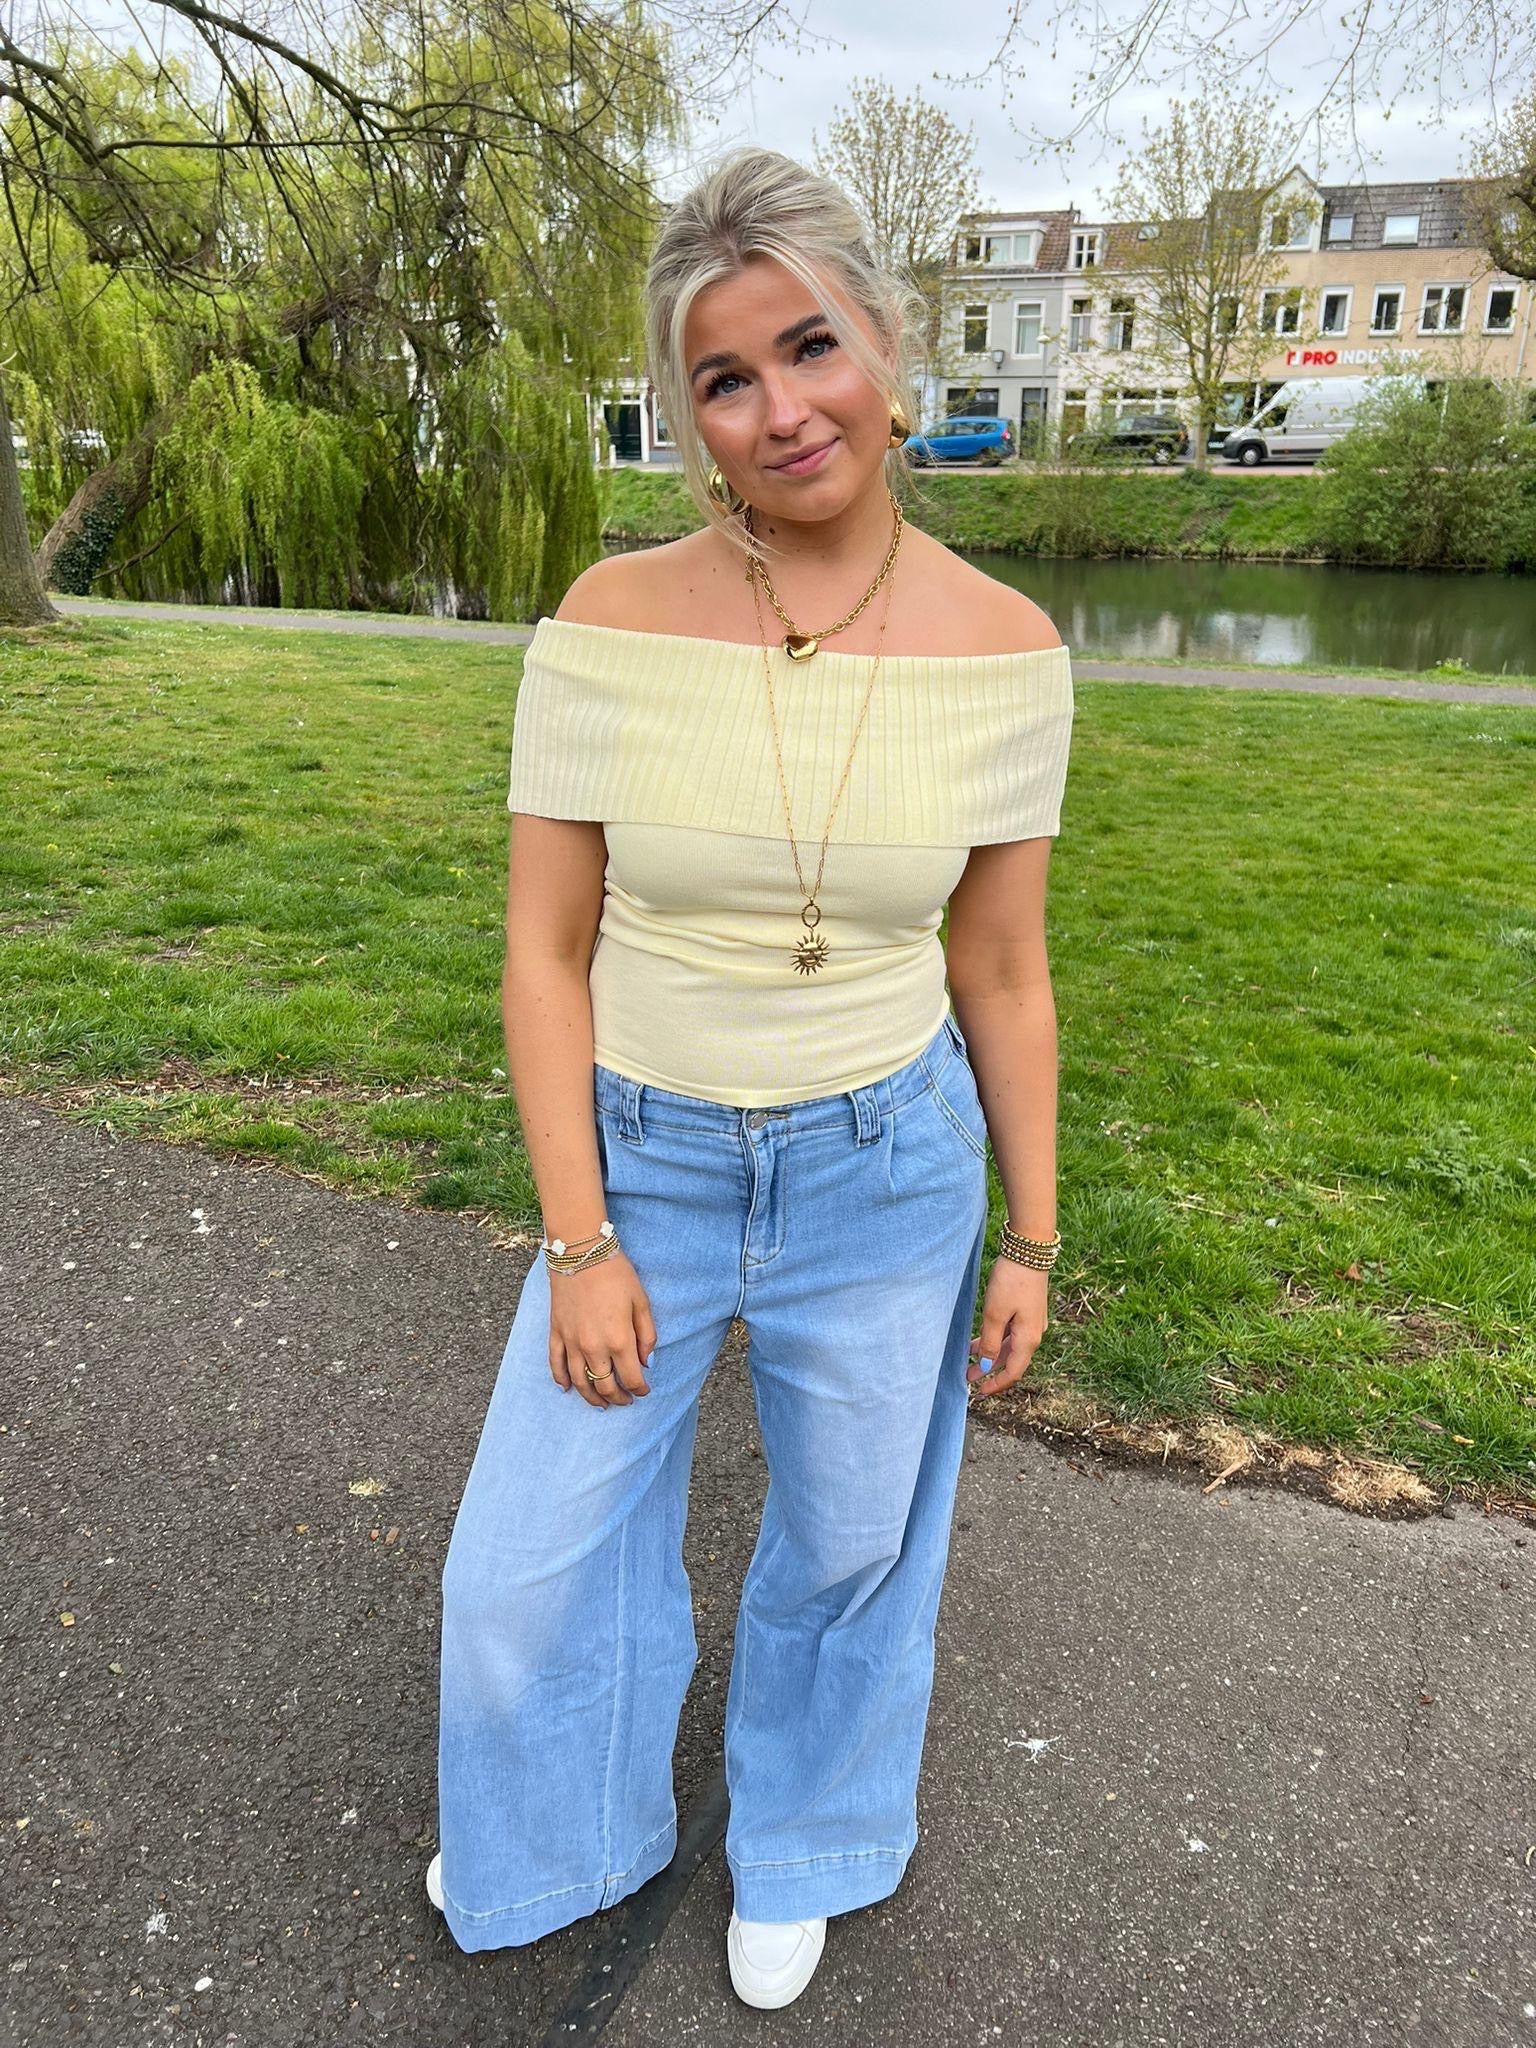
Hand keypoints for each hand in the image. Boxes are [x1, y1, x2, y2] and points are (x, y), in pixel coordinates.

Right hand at [548, 1250, 656, 1408]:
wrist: (580, 1254)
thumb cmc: (616, 1274)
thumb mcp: (642, 1302)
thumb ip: (647, 1335)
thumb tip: (645, 1362)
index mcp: (619, 1340)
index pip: (631, 1378)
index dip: (640, 1389)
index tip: (644, 1391)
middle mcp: (594, 1348)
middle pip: (605, 1386)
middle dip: (618, 1397)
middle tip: (625, 1401)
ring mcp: (571, 1343)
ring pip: (580, 1382)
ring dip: (591, 1397)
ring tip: (601, 1403)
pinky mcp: (556, 1333)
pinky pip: (556, 1364)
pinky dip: (561, 1380)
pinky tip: (567, 1388)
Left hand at [966, 1259, 1049, 1397]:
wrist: (1028, 1251)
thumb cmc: (1011, 1281)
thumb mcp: (994, 1314)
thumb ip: (990, 1343)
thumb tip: (987, 1367)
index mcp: (1028, 1339)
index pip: (1013, 1372)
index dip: (996, 1385)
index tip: (979, 1392)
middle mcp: (1033, 1334)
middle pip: (1012, 1361)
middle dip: (989, 1371)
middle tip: (968, 1378)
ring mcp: (1031, 1322)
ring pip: (1010, 1347)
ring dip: (990, 1355)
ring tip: (968, 1359)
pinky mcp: (1026, 1310)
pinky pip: (1010, 1333)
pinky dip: (995, 1340)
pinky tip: (978, 1339)